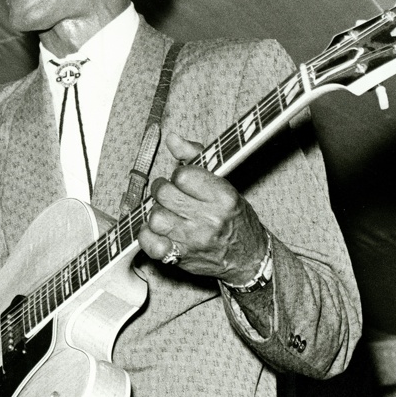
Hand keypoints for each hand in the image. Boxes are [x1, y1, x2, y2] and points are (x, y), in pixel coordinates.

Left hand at [137, 133, 268, 284]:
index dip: (178, 175)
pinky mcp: (180, 257)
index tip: (183, 181)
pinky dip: (147, 236)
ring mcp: (193, 240)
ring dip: (157, 213)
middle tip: (171, 196)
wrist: (248, 258)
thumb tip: (172, 138)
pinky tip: (158, 232)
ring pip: (155, 217)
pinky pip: (150, 243)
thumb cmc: (234, 218)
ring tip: (168, 214)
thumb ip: (196, 158)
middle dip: (163, 191)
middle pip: (164, 194)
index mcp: (222, 196)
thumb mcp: (224, 185)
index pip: (183, 175)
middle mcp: (208, 218)